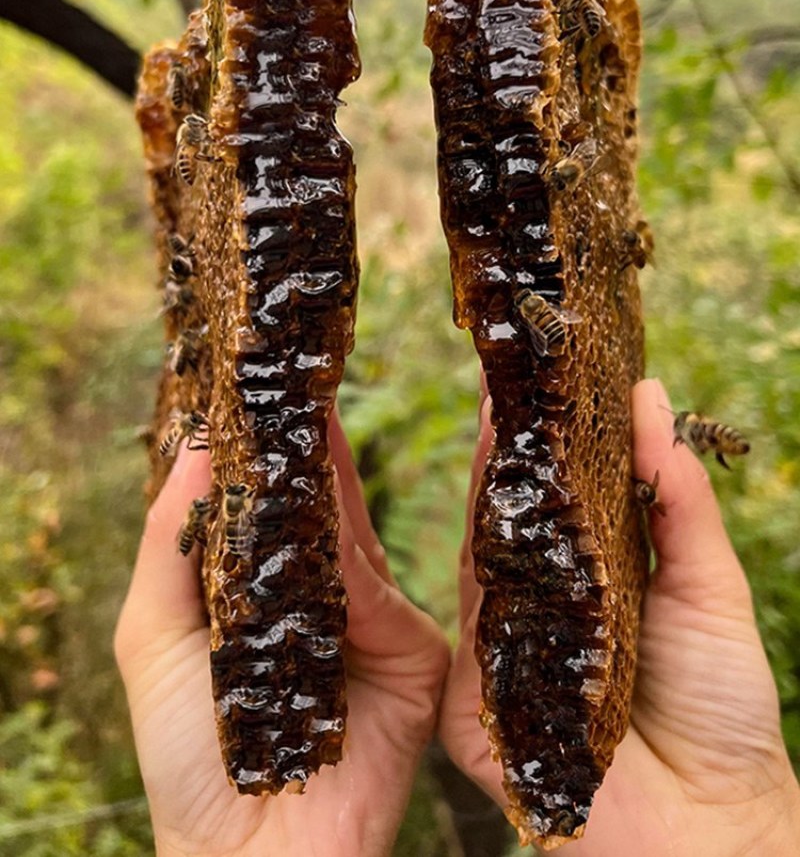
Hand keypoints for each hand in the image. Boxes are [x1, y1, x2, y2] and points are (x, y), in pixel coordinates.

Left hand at [115, 412, 448, 856]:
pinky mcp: (411, 657)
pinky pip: (378, 589)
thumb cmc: (189, 757)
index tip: (257, 393)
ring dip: (332, 477)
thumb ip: (170, 545)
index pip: (269, 511)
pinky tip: (329, 493)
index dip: (262, 454)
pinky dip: (351, 547)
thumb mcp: (155, 638)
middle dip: (306, 449)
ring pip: (352, 536)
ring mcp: (373, 625)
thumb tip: (189, 447)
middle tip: (299, 378)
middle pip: (319, 511)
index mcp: (268, 596)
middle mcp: (324, 602)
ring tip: (314, 408)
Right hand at [439, 378, 799, 855]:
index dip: (553, 443)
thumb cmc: (720, 708)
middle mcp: (538, 612)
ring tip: (496, 422)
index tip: (547, 381)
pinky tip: (479, 513)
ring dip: (489, 492)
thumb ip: (678, 498)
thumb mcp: (709, 586)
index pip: (560, 503)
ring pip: (484, 561)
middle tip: (507, 383)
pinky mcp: (476, 703)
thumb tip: (652, 399)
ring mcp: (502, 654)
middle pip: (513, 523)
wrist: (711, 824)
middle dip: (510, 453)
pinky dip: (474, 570)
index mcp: (589, 584)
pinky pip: (472, 630)